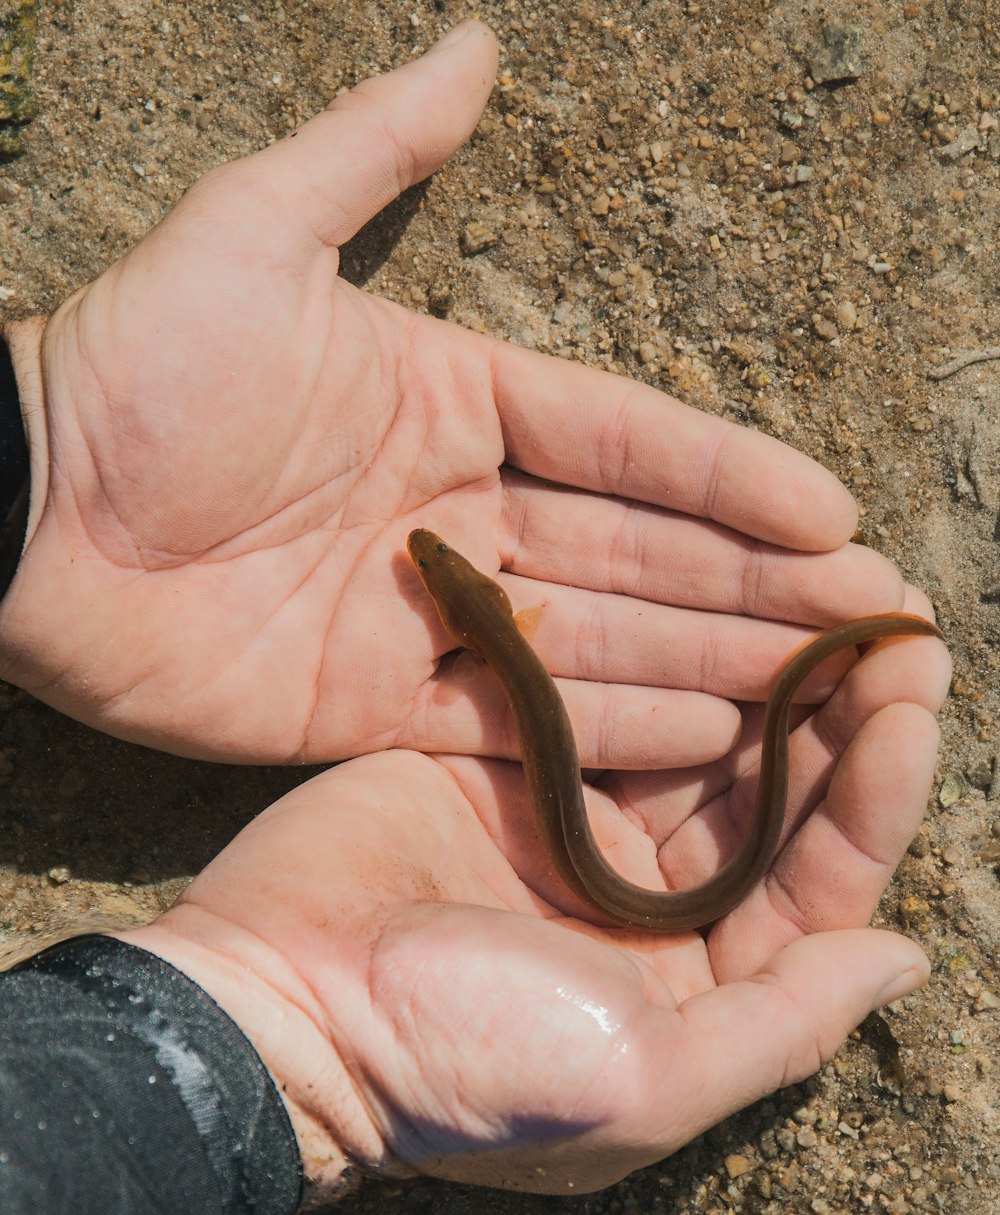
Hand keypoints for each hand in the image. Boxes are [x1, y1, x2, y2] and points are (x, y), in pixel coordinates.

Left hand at [1, 21, 910, 762]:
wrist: (22, 513)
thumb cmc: (139, 366)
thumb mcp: (257, 231)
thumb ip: (372, 148)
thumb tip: (476, 41)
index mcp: (454, 400)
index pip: (622, 441)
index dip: (727, 479)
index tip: (829, 514)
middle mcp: (460, 511)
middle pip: (636, 551)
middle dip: (751, 586)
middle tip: (862, 618)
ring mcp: (427, 616)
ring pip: (597, 641)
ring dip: (706, 663)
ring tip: (809, 689)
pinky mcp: (379, 707)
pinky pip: (517, 723)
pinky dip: (607, 734)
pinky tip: (700, 744)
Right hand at [119, 624, 946, 1195]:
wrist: (282, 1006)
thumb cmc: (465, 1063)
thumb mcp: (643, 1079)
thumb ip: (783, 1024)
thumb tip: (904, 961)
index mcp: (692, 986)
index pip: (812, 883)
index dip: (871, 798)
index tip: (912, 705)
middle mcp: (645, 905)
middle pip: (767, 801)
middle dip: (834, 716)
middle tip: (893, 626)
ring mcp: (575, 828)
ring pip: (699, 740)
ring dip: (764, 672)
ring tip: (831, 596)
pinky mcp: (509, 765)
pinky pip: (607, 700)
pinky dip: (661, 653)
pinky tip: (712, 595)